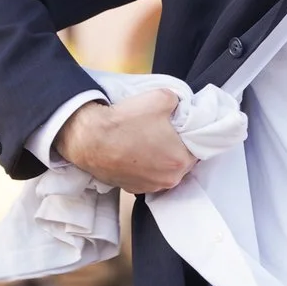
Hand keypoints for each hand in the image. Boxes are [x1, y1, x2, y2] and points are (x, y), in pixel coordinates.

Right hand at [55, 91, 195, 194]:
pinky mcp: (132, 188)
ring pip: (163, 170)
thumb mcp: (162, 97)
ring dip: (159, 158)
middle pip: (181, 160)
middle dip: (175, 147)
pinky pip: (146, 176)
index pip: (198, 147)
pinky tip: (134, 152)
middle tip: (162, 131)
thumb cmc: (125, 120)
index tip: (180, 127)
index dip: (190, 135)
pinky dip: (144, 166)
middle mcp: (169, 179)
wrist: (88, 138)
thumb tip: (180, 105)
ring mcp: (149, 187)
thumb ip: (180, 101)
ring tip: (145, 141)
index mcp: (181, 160)